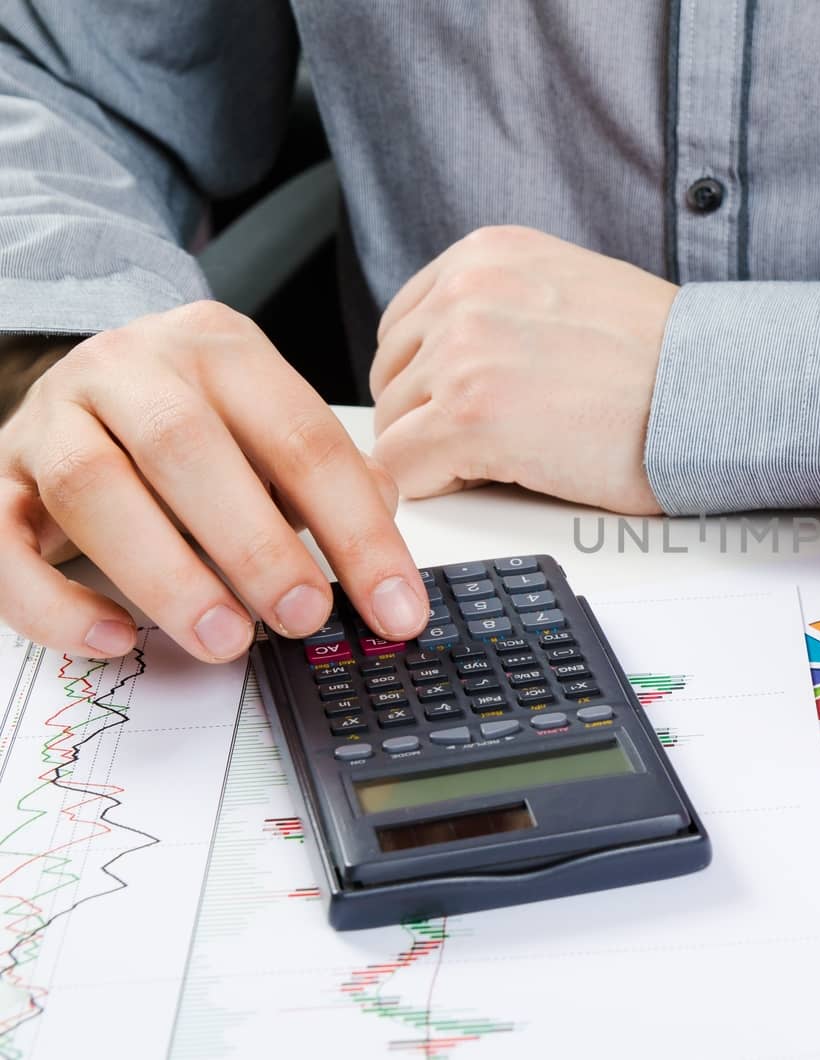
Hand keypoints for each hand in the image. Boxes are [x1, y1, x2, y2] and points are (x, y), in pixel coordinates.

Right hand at [0, 302, 428, 661]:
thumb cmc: (202, 425)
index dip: (357, 532)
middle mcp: (131, 368)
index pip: (302, 439)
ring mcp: (53, 417)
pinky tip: (112, 638)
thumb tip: (384, 532)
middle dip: (256, 544)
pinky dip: (53, 600)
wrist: (86, 382)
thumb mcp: (273, 431)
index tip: (395, 609)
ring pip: (95, 488)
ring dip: (166, 574)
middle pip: (189, 449)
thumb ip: (333, 477)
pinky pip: (0, 537)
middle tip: (303, 618)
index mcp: (221, 350)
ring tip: (226, 639)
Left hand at [370, 226, 675, 514]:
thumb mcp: (569, 289)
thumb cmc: (666, 359)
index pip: (406, 325)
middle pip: (391, 376)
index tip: (471, 404)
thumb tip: (455, 353)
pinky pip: (403, 469)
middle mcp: (465, 290)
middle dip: (431, 417)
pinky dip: (439, 485)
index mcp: (488, 253)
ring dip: (440, 453)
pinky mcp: (469, 417)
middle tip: (498, 439)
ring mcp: (462, 352)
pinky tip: (498, 477)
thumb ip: (505, 305)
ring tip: (512, 455)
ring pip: (392, 426)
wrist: (714, 390)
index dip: (433, 379)